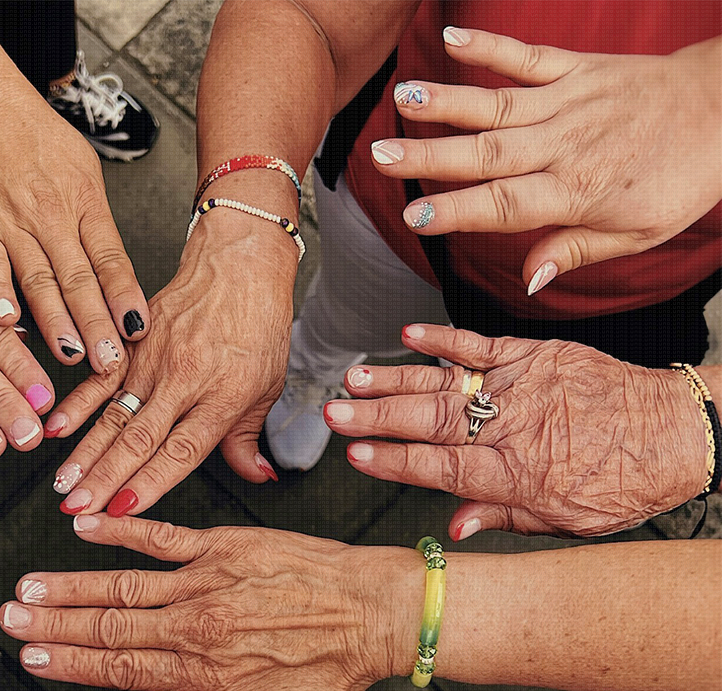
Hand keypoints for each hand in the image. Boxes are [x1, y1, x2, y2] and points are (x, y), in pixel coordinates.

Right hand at [0, 74, 148, 369]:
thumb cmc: (36, 139)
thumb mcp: (83, 172)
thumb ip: (98, 226)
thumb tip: (118, 280)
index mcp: (84, 202)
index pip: (110, 258)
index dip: (124, 296)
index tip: (137, 331)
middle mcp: (51, 215)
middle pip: (78, 278)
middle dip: (96, 324)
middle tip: (110, 362)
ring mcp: (12, 222)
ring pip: (38, 278)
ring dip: (56, 321)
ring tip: (72, 355)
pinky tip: (7, 320)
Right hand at [2, 516, 413, 690]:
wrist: (376, 610)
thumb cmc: (335, 669)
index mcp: (204, 674)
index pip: (121, 672)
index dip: (70, 665)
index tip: (30, 659)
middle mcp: (195, 627)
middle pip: (109, 628)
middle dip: (54, 626)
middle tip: (9, 620)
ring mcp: (207, 582)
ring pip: (123, 585)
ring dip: (71, 586)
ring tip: (29, 587)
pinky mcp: (224, 546)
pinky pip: (162, 536)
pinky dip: (122, 530)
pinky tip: (85, 526)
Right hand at [45, 210, 295, 516]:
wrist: (239, 264)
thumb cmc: (257, 324)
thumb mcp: (267, 386)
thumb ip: (249, 438)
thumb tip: (258, 477)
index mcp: (222, 397)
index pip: (181, 451)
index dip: (151, 483)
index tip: (125, 510)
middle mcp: (184, 381)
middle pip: (139, 440)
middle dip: (105, 480)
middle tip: (78, 510)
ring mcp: (154, 360)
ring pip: (114, 416)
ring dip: (85, 454)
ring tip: (63, 484)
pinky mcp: (133, 342)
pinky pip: (99, 379)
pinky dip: (75, 406)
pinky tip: (55, 429)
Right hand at [325, 323, 708, 537]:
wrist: (678, 433)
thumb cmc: (623, 484)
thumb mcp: (564, 520)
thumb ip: (502, 516)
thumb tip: (452, 528)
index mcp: (515, 474)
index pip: (439, 468)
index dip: (393, 461)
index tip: (354, 455)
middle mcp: (512, 428)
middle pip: (430, 422)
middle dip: (375, 417)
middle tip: (332, 411)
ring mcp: (523, 386)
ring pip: (446, 384)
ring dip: (394, 380)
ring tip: (352, 378)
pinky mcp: (537, 355)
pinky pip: (483, 345)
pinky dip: (444, 339)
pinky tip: (409, 335)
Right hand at [375, 29, 721, 288]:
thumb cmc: (680, 178)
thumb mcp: (636, 234)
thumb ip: (575, 251)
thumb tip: (528, 279)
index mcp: (576, 190)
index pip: (504, 204)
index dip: (457, 211)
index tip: (415, 217)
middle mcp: (565, 143)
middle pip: (486, 153)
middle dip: (429, 156)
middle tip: (381, 157)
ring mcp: (568, 101)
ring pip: (495, 105)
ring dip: (444, 103)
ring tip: (400, 101)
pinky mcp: (576, 69)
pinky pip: (526, 57)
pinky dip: (489, 47)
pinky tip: (452, 40)